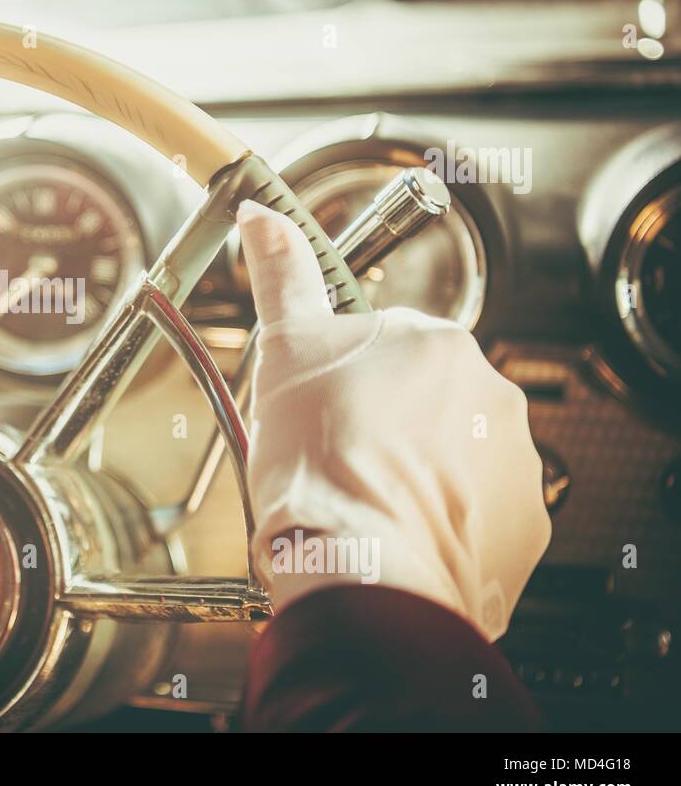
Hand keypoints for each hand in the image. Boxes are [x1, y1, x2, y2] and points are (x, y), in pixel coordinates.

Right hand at [236, 199, 549, 639]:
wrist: (359, 567)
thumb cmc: (319, 465)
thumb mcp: (283, 354)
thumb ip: (281, 277)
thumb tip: (263, 218)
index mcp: (433, 341)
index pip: (388, 346)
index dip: (346, 382)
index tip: (326, 412)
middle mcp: (487, 391)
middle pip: (426, 399)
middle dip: (388, 422)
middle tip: (340, 458)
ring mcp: (511, 458)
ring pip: (455, 453)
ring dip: (419, 469)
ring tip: (369, 502)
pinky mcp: (521, 521)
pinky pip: (482, 509)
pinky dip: (447, 518)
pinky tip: (402, 530)